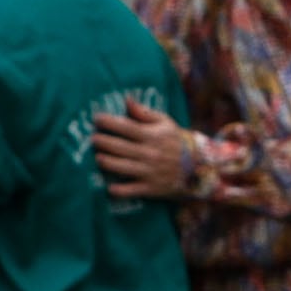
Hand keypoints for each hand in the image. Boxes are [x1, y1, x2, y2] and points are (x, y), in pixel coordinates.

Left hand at [90, 104, 221, 202]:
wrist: (197, 167)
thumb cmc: (175, 141)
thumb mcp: (165, 123)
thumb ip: (144, 113)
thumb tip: (126, 99)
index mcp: (152, 136)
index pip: (127, 127)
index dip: (110, 122)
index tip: (97, 119)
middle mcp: (150, 153)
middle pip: (121, 147)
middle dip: (104, 142)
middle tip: (93, 139)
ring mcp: (150, 172)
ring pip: (124, 167)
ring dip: (108, 163)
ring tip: (98, 158)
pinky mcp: (151, 188)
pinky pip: (133, 190)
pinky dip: (121, 190)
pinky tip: (110, 188)